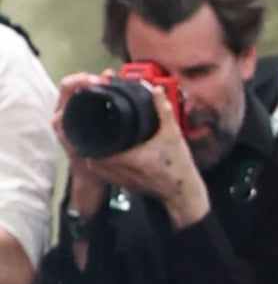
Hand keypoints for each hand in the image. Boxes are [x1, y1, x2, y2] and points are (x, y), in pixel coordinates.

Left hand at [57, 73, 207, 226]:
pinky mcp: (116, 182)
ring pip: (92, 156)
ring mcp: (113, 176)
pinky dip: (101, 156)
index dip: (93, 125)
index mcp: (124, 157)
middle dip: (93, 133)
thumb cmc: (177, 167)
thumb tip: (156, 91)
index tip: (97, 116)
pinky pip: (99, 166)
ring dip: (95, 146)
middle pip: (89, 146)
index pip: (94, 137)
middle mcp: (114, 168)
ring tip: (103, 133)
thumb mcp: (173, 135)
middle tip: (99, 121)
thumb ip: (163, 111)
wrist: (181, 192)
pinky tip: (110, 148)